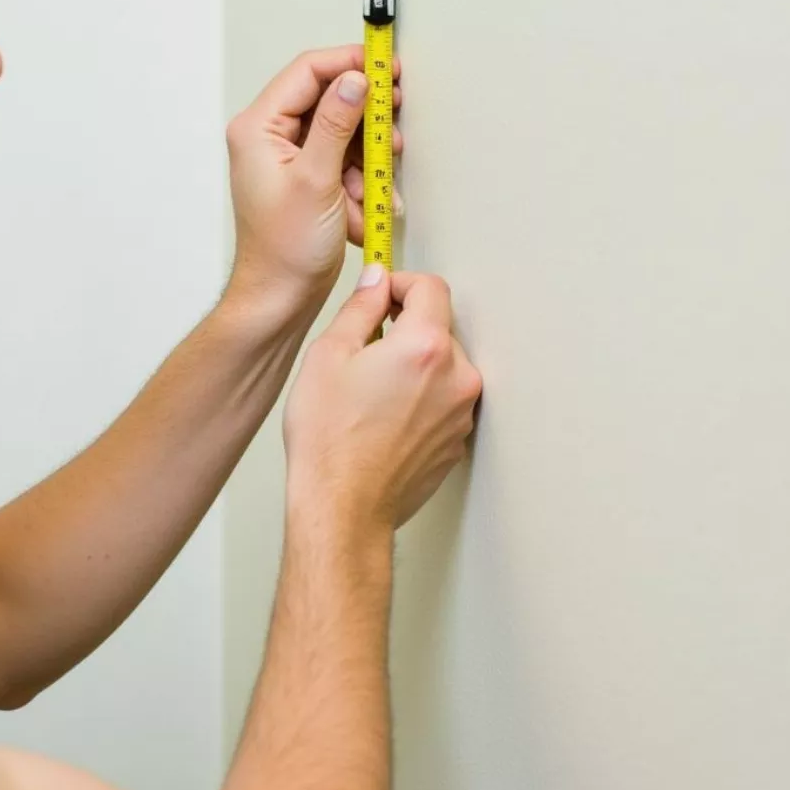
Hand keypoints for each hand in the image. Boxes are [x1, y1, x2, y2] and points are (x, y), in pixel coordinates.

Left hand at [226, 47, 403, 309]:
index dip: (350, 63)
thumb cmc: (284, 252)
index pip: (308, 72)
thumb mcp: (316, 180)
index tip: (387, 67)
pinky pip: (342, 163)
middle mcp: (268, 137)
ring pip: (341, 133)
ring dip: (367, 156)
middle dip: (366, 115)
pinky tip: (367, 206)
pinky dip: (361, 181)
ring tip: (378, 181)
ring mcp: (288, 159)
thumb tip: (355, 80)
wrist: (280, 299)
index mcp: (258, 128)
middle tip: (394, 117)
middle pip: (328, 99)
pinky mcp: (306, 180)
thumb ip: (337, 124)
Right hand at [284, 268, 482, 529]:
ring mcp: (461, 412)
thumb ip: (360, 307)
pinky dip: (421, 399)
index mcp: (425, 346)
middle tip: (365, 352)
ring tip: (373, 392)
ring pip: (443, 367)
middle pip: (439, 327)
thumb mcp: (328, 356)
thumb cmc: (329, 439)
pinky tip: (384, 418)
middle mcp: (457, 376)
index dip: (401, 284)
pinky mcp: (456, 441)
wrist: (342, 506)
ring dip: (415, 366)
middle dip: (406, 329)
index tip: (380, 296)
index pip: (431, 287)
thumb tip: (375, 283)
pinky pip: (443, 402)